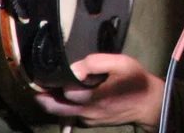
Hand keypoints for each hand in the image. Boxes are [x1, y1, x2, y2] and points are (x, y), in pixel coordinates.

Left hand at [34, 53, 165, 130]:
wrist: (148, 104)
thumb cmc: (136, 81)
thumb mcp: (122, 63)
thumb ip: (97, 63)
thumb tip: (75, 67)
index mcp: (94, 97)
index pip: (65, 91)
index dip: (57, 79)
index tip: (51, 69)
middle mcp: (87, 112)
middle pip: (55, 108)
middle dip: (42, 96)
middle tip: (35, 82)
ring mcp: (87, 119)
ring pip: (61, 112)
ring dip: (52, 100)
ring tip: (47, 85)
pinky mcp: (90, 122)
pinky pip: (70, 114)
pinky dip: (64, 104)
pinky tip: (66, 92)